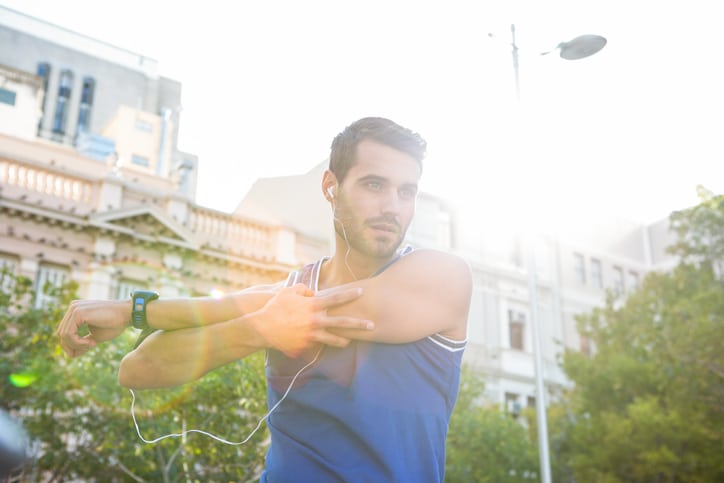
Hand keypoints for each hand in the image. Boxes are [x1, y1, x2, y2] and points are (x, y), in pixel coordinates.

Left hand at [56, 299, 129, 356]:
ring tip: (92, 345)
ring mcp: (74, 309)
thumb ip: (82, 342)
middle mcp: (73, 307)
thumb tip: (70, 354)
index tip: (87, 349)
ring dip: (77, 345)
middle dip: (73, 346)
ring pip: (64, 335)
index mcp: (76, 311)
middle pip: (61, 334)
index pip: (65, 332)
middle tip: (89, 348)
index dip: (72, 345)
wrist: (127, 314)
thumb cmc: (114, 324)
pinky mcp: (77, 313)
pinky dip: (78, 343)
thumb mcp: (95, 336)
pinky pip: (69, 334)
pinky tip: (92, 343)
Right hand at [251, 283, 372, 356]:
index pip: (336, 299)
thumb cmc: (275, 307)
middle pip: (342, 322)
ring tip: (351, 341)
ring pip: (333, 339)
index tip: (361, 292)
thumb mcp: (289, 292)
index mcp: (312, 305)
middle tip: (372, 325)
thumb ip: (305, 290)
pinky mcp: (305, 346)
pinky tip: (322, 344)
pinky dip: (319, 343)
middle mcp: (315, 320)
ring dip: (344, 340)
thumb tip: (314, 294)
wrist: (262, 328)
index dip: (349, 295)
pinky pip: (316, 345)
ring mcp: (311, 335)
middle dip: (359, 324)